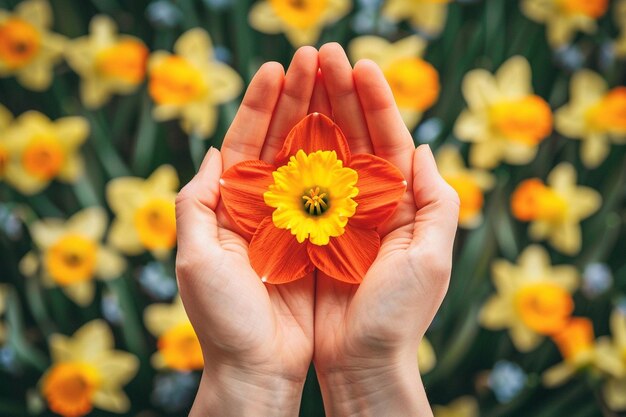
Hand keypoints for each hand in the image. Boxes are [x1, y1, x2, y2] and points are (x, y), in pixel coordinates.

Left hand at [175, 47, 320, 416]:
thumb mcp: (196, 259)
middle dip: (297, 100)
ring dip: (323, 121)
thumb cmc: (222, 319)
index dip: (260, 106)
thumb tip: (212, 154)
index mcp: (232, 207)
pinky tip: (358, 134)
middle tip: (316, 57)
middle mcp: (265, 209)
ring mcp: (296, 223)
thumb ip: (196, 205)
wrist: (260, 369)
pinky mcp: (324, 242)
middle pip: (281, 143)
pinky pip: (336, 196)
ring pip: (311, 161)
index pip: (245, 144)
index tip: (277, 69)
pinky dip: (346, 165)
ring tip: (338, 80)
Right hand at [312, 44, 459, 416]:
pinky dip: (288, 157)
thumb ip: (438, 200)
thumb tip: (424, 149)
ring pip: (322, 154)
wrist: (359, 362)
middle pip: (353, 138)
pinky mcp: (304, 233)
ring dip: (312, 114)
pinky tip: (279, 125)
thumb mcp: (433, 257)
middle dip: (338, 96)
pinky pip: (295, 188)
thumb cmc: (400, 315)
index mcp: (400, 204)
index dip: (376, 102)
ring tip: (299, 75)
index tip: (360, 66)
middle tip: (322, 55)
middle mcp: (367, 204)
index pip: (389, 140)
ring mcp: (334, 216)